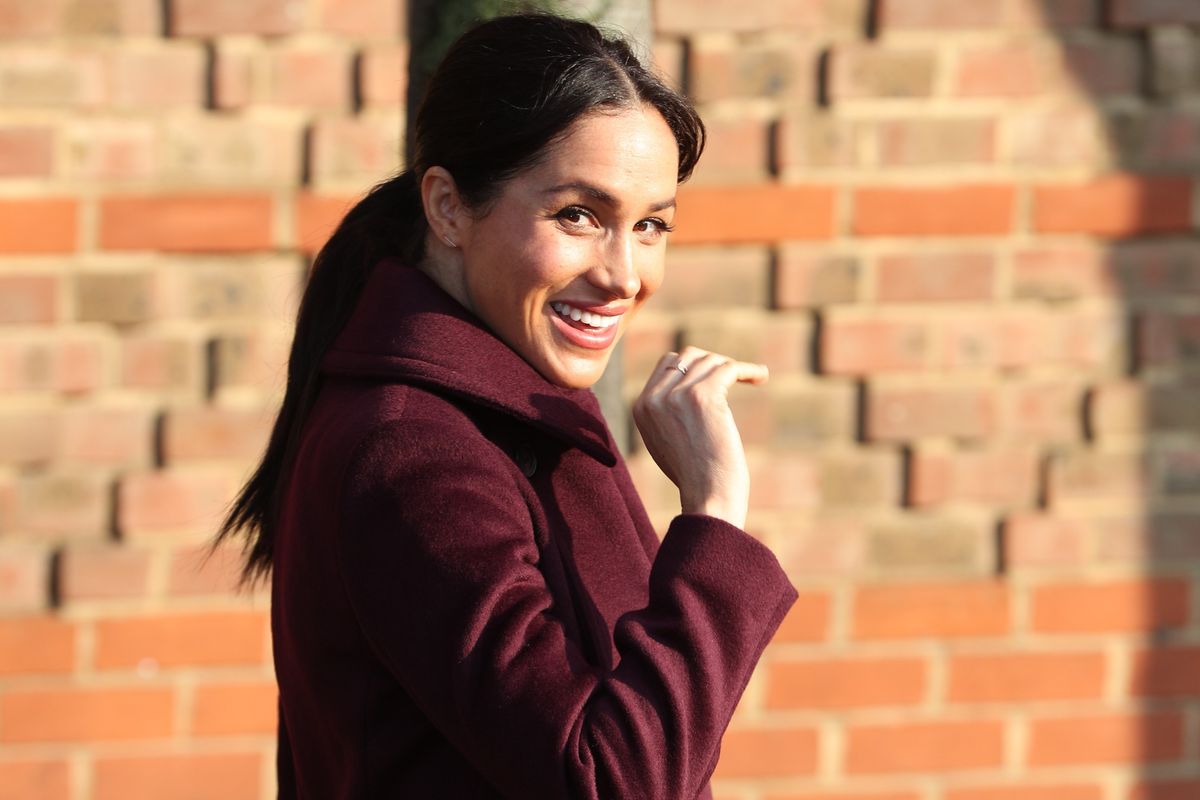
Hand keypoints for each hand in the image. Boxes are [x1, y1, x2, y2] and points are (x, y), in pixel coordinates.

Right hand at [631, 346, 768, 528]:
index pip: (667, 363)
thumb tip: (684, 383)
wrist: (708, 498)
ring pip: (710, 361)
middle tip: (734, 377)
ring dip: (733, 368)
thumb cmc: (696, 478)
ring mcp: (676, 395)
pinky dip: (748, 369)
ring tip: (754, 377)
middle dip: (713, 362)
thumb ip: (667, 412)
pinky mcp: (703, 397)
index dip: (695, 366)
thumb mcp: (667, 441)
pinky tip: (761, 376)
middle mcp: (654, 398)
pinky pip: (728, 368)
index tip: (718, 377)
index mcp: (641, 407)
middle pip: (687, 356)